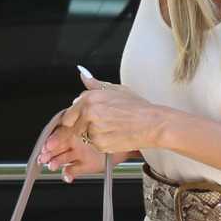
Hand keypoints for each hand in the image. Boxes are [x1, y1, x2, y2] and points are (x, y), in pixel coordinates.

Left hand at [38, 67, 158, 182]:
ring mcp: (92, 130)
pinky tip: (114, 135)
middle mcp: (88, 113)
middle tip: (99, 125)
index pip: (69, 112)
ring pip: (83, 136)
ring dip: (91, 135)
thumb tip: (83, 74)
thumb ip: (94, 84)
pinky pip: (93, 145)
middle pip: (72, 126)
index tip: (77, 122)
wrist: (151, 123)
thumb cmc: (137, 107)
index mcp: (89, 98)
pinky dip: (100, 143)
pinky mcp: (99, 144)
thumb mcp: (115, 89)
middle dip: (80, 128)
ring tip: (111, 128)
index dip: (73, 118)